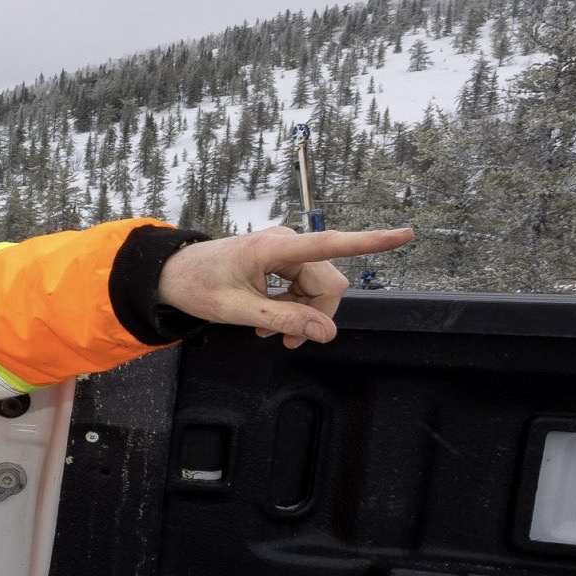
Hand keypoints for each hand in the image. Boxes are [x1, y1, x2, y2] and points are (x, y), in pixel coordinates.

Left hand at [156, 226, 415, 347]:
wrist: (170, 273)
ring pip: (318, 286)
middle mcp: (285, 242)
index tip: (406, 234)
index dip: (371, 242)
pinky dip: (292, 305)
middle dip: (315, 313)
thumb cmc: (196, 285)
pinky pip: (304, 285)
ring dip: (301, 312)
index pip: (330, 244)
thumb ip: (282, 320)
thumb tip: (327, 332)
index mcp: (273, 248)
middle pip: (328, 281)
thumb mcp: (236, 312)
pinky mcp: (282, 256)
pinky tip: (268, 320)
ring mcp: (285, 248)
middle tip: (287, 341)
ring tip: (268, 331)